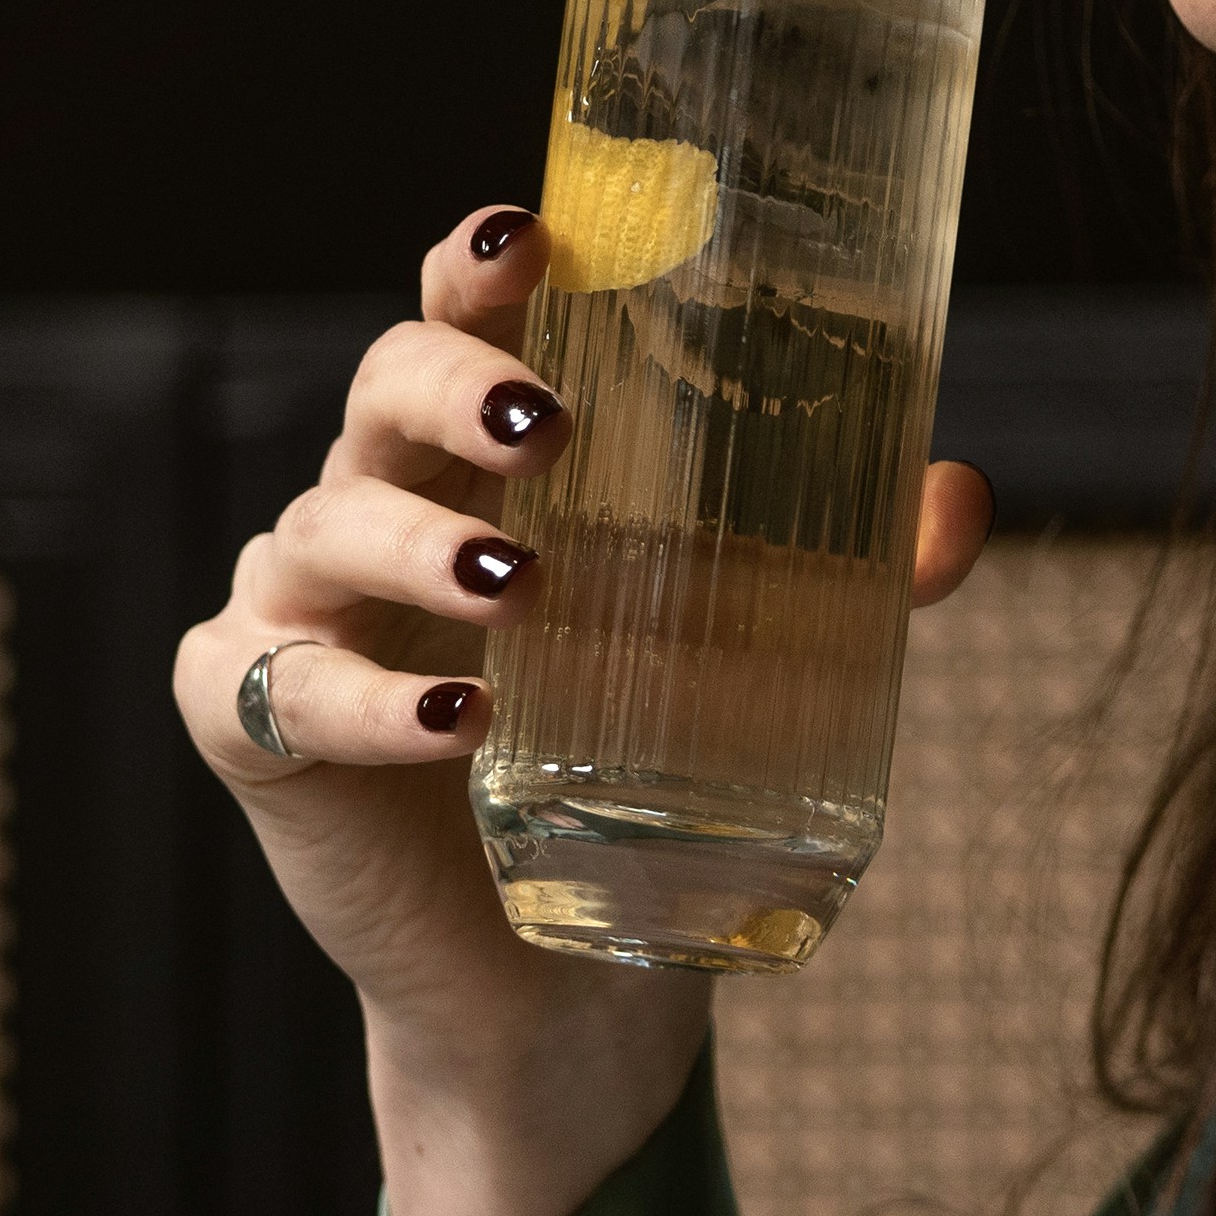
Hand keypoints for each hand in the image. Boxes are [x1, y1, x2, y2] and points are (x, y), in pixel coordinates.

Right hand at [178, 206, 988, 1215]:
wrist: (554, 973)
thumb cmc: (631, 764)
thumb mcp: (750, 655)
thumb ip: (847, 573)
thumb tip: (957, 498)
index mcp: (473, 462)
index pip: (456, 322)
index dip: (476, 268)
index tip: (530, 241)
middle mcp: (374, 509)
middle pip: (380, 393)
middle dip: (453, 387)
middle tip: (548, 423)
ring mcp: (300, 614)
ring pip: (325, 528)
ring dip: (419, 542)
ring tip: (522, 578)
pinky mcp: (259, 732)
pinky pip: (282, 690)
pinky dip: (368, 699)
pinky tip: (456, 714)